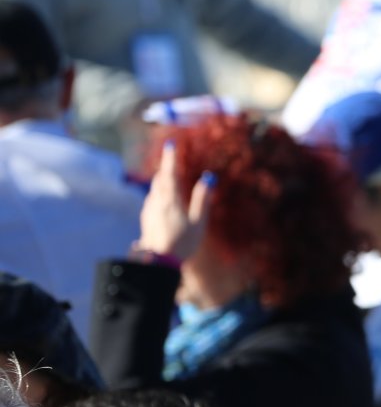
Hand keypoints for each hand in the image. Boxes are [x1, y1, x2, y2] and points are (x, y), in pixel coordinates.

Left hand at [135, 141, 211, 261]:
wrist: (160, 263)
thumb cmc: (183, 243)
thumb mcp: (199, 222)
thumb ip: (202, 199)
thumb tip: (208, 178)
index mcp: (170, 200)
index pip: (170, 173)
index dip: (170, 157)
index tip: (171, 143)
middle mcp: (156, 202)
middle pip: (159, 179)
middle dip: (165, 169)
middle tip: (171, 160)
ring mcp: (148, 211)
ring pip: (154, 190)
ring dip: (161, 181)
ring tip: (168, 178)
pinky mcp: (145, 219)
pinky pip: (152, 200)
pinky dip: (158, 194)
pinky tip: (162, 199)